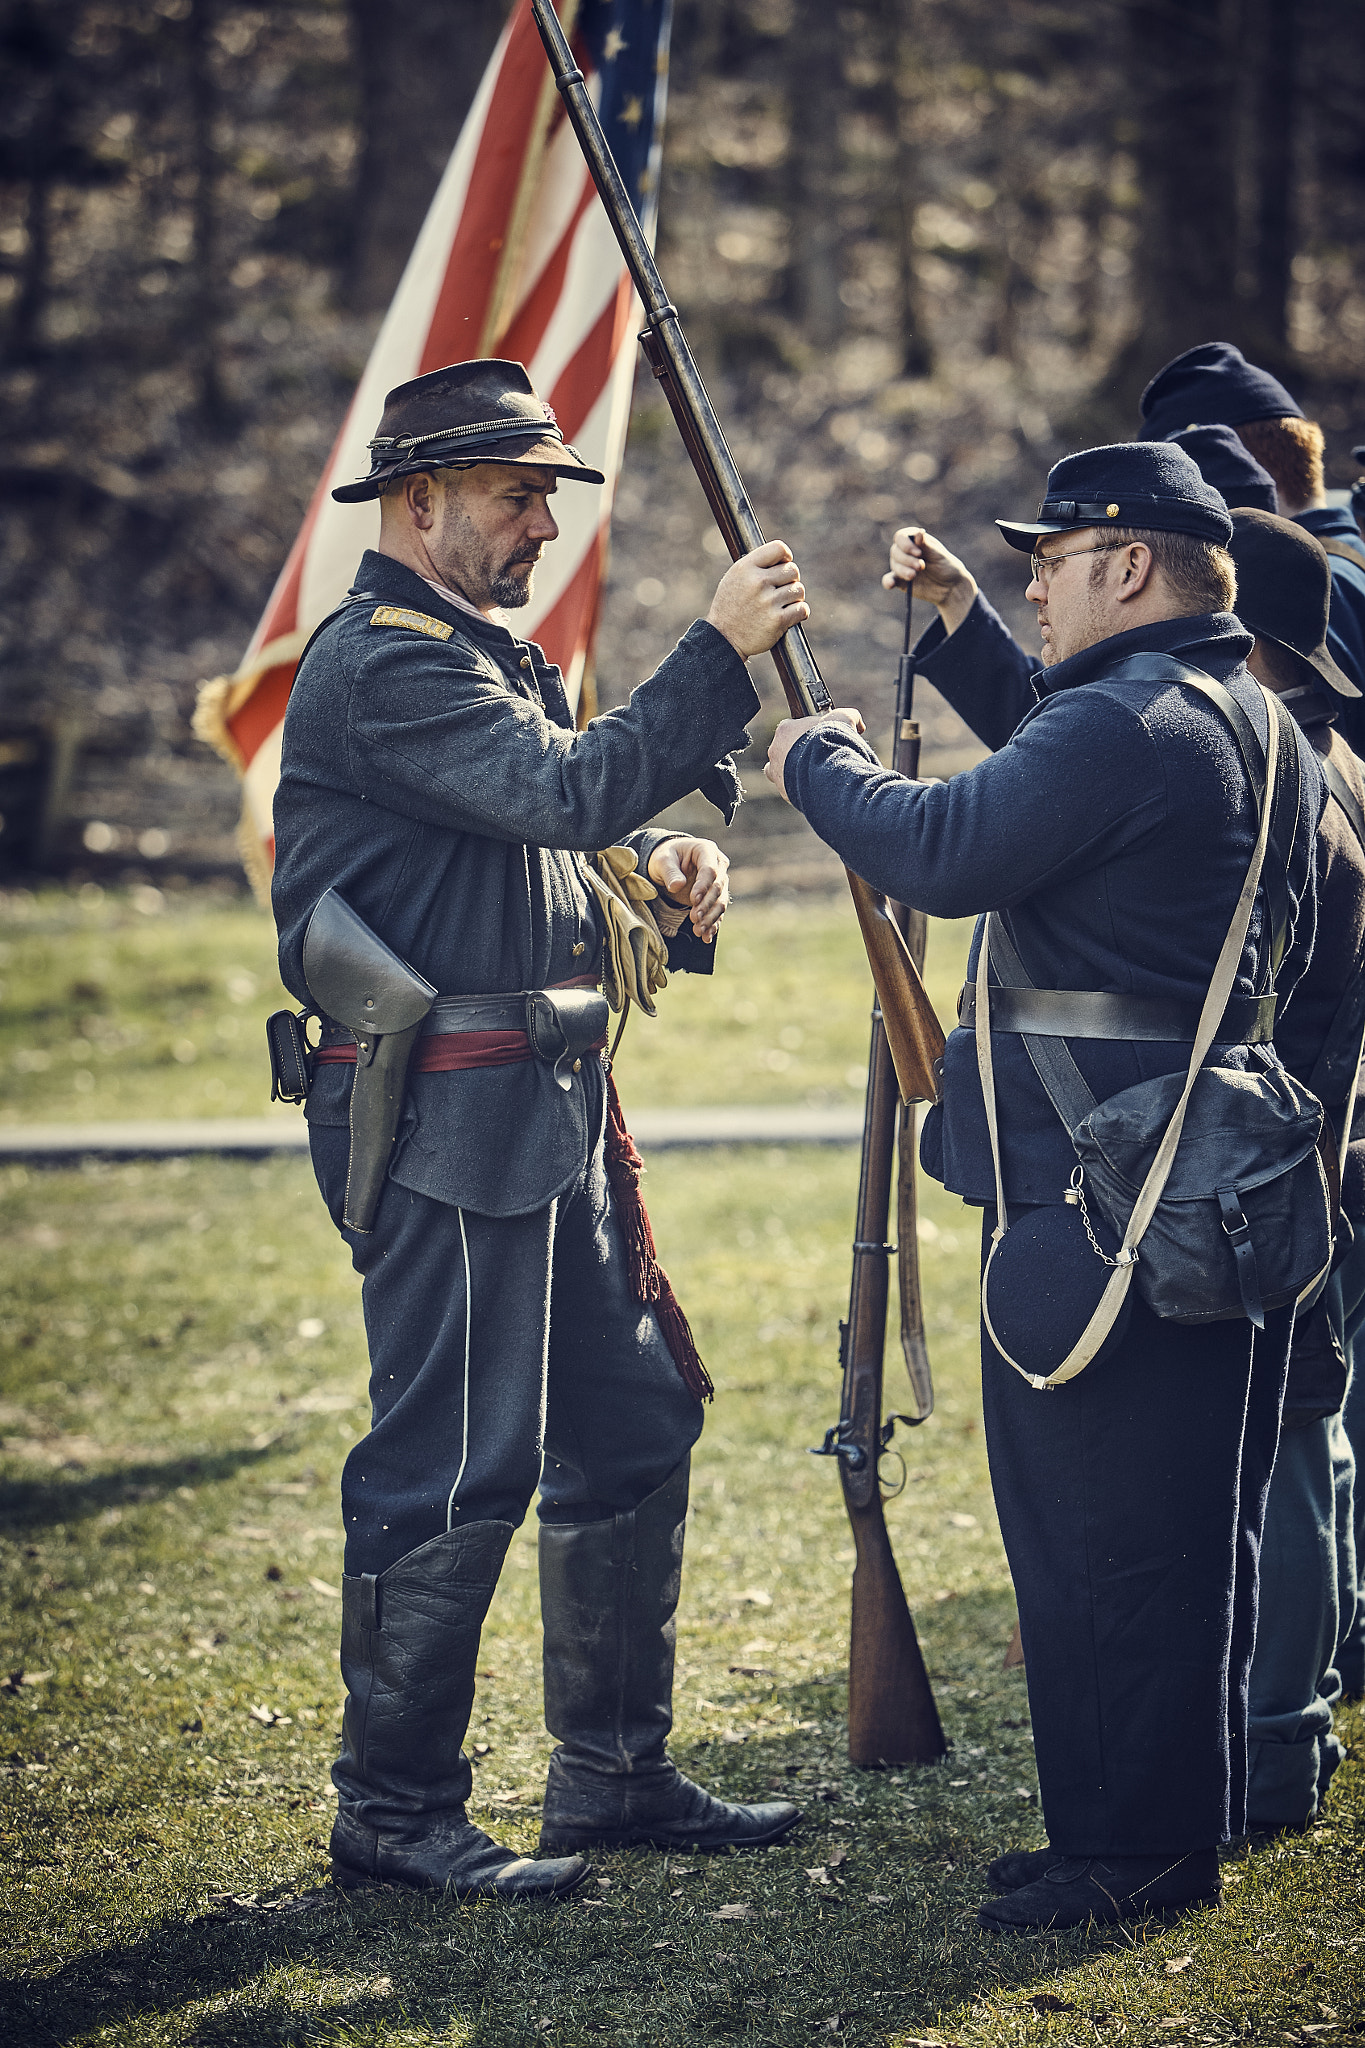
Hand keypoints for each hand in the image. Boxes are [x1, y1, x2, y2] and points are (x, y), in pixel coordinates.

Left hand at [647, 835, 729, 941]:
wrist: (668, 864)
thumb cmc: (665, 858)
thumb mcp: (662, 860)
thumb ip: (670, 871)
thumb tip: (677, 886)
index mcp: (706, 850)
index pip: (710, 870)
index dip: (703, 886)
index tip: (693, 900)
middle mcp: (718, 865)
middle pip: (718, 887)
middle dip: (707, 905)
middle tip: (694, 919)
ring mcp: (719, 882)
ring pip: (720, 902)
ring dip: (710, 918)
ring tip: (698, 931)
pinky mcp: (715, 897)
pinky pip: (717, 912)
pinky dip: (713, 925)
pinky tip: (706, 937)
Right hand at [707, 541, 809, 658]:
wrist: (724, 639)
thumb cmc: (731, 606)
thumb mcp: (734, 578)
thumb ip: (756, 565)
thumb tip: (783, 557)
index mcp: (746, 568)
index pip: (779, 548)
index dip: (785, 557)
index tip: (783, 565)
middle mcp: (757, 582)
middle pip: (793, 570)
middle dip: (790, 580)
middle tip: (780, 591)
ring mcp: (768, 602)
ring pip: (799, 590)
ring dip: (794, 598)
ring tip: (780, 605)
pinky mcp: (778, 620)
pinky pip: (802, 609)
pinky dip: (799, 613)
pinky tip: (789, 615)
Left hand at [764, 707, 864, 803]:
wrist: (830, 775)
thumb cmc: (834, 743)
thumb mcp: (845, 720)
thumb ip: (848, 716)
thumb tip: (857, 724)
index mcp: (785, 730)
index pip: (790, 726)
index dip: (806, 731)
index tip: (818, 736)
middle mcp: (775, 751)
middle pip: (784, 749)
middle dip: (798, 752)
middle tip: (817, 756)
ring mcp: (777, 773)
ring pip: (781, 771)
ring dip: (793, 771)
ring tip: (814, 773)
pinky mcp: (784, 792)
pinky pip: (789, 789)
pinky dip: (800, 788)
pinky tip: (816, 786)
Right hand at [883, 525, 976, 632]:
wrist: (950, 587)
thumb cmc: (946, 566)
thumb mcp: (938, 555)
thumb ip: (926, 545)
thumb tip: (918, 532)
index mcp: (914, 541)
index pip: (901, 537)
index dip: (906, 544)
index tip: (918, 553)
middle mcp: (905, 552)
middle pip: (895, 551)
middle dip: (907, 560)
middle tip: (921, 566)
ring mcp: (901, 566)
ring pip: (894, 565)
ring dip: (903, 571)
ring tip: (914, 576)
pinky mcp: (900, 581)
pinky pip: (889, 580)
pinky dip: (888, 582)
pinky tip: (891, 584)